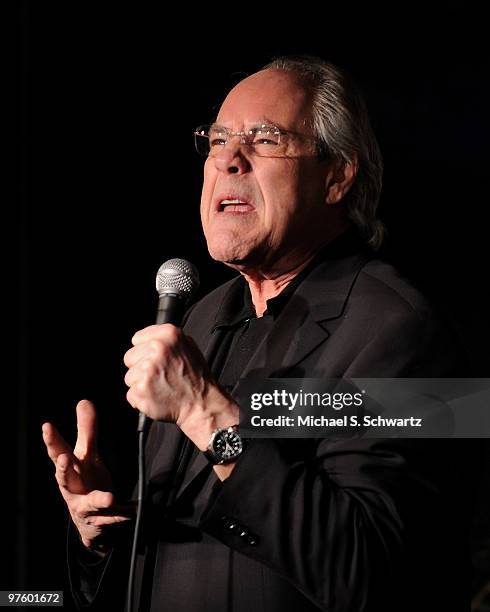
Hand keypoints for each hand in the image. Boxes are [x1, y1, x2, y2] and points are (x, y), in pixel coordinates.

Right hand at [42, 400, 132, 551]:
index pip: (57, 451)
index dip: (51, 439)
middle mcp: (73, 488)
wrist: (91, 522)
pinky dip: (123, 515)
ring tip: (110, 498)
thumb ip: (87, 430)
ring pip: (89, 504)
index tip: (46, 426)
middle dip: (63, 469)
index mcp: (69, 469)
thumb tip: (84, 401)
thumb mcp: (86, 455)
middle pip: (65, 478)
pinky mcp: (101, 520)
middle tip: (64, 458)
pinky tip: (134, 510)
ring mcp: (85, 506)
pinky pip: (113, 518)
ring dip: (99, 500)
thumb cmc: (85, 481)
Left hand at [123, 324, 238, 451]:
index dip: (145, 351)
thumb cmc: (196, 378)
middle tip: (159, 375)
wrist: (201, 404)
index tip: (154, 359)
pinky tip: (156, 397)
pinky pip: (131, 394)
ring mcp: (148, 369)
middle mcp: (158, 349)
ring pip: (129, 377)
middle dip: (140, 367)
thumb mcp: (189, 346)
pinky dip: (141, 399)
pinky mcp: (141, 389)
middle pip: (130, 357)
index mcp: (169, 335)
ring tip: (160, 387)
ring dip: (141, 384)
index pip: (137, 339)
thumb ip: (167, 338)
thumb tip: (148, 337)